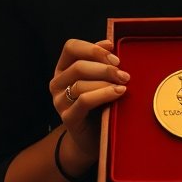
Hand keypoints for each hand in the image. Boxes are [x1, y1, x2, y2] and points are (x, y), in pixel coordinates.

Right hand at [50, 39, 128, 169]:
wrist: (93, 138)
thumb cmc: (99, 105)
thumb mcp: (99, 79)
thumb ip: (100, 62)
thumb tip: (109, 43)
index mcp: (63, 69)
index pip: (71, 47)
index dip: (92, 48)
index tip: (113, 55)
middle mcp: (57, 83)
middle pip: (78, 66)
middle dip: (104, 67)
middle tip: (124, 74)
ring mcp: (59, 101)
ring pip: (81, 83)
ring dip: (106, 82)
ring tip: (124, 84)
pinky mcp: (68, 118)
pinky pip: (84, 101)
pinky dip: (103, 94)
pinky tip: (118, 93)